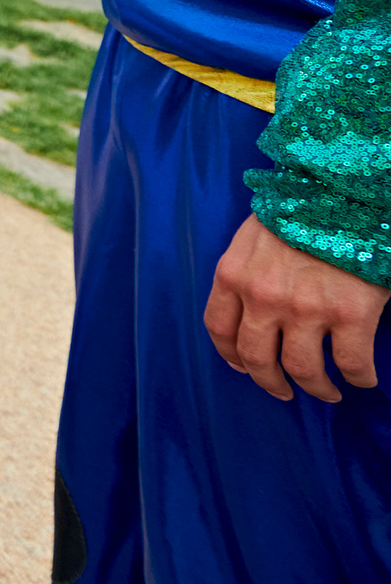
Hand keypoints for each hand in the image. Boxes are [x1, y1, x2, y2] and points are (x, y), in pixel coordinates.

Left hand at [203, 215, 387, 400]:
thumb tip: (250, 309)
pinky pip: (351, 363)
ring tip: (327, 392)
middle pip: (256, 357)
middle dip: (269, 382)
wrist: (344, 191)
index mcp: (234, 275)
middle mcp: (263, 297)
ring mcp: (306, 308)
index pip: (219, 328)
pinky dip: (358, 377)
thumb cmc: (301, 209)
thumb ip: (247, 271)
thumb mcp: (254, 235)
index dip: (231, 355)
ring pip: (303, 369)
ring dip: (316, 388)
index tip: (243, 366)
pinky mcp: (350, 314)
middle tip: (284, 391)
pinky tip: (362, 378)